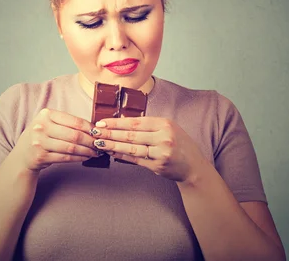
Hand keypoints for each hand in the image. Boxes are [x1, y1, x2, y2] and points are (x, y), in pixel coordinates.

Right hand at [14, 108, 100, 172]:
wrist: (22, 155)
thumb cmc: (41, 136)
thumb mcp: (49, 123)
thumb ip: (67, 123)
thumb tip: (94, 128)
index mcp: (46, 114)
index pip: (75, 121)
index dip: (90, 128)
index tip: (99, 133)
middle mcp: (41, 127)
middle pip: (74, 135)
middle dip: (91, 141)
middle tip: (100, 144)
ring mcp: (40, 142)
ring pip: (71, 147)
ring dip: (86, 151)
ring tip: (95, 152)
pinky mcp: (41, 156)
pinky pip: (65, 157)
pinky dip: (78, 158)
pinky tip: (85, 157)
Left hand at [91, 116, 206, 182]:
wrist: (193, 166)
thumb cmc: (178, 144)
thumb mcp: (167, 128)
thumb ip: (147, 126)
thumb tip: (120, 122)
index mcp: (164, 124)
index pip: (135, 122)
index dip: (116, 123)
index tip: (102, 122)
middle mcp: (164, 137)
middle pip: (131, 135)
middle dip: (110, 134)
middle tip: (95, 132)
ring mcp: (161, 152)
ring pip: (131, 148)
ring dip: (113, 146)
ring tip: (99, 143)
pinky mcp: (158, 166)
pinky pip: (136, 160)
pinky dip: (122, 156)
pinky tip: (111, 153)